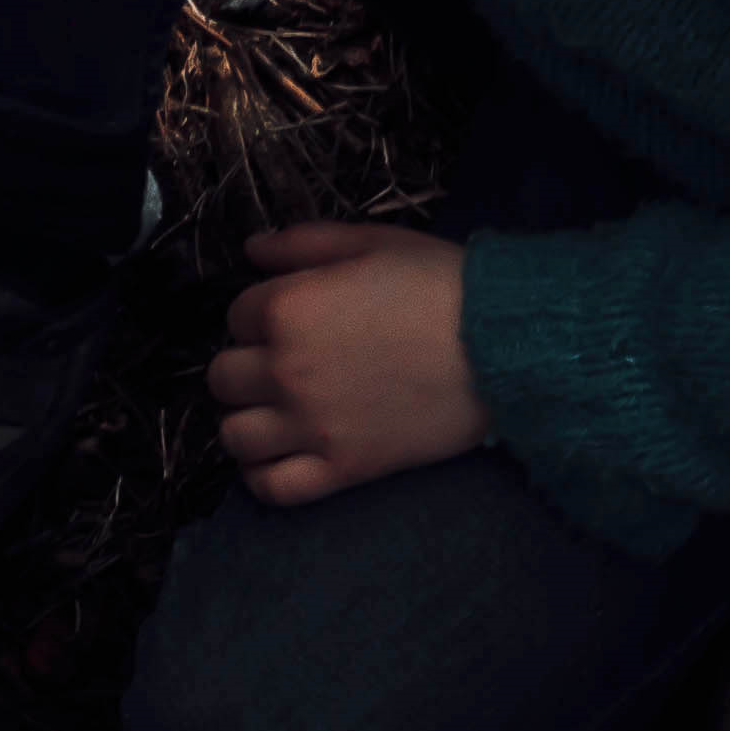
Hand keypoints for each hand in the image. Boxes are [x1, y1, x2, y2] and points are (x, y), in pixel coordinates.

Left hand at [209, 226, 484, 505]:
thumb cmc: (442, 285)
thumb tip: (251, 251)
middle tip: (285, 363)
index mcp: (289, 309)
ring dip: (248, 420)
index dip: (264, 313)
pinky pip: (269, 487)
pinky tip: (278, 457)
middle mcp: (286, 370)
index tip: (295, 316)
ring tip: (278, 410)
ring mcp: (309, 426)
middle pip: (224, 377)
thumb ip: (304, 243)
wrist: (505, 344)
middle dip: (248, 366)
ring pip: (234, 434)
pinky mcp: (339, 468)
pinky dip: (262, 475)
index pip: (237, 315)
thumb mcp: (373, 243)